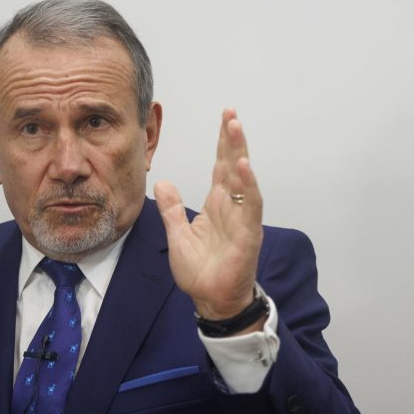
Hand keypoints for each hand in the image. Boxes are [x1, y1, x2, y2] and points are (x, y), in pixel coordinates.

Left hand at [154, 108, 263, 325]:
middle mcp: (232, 206)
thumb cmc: (201, 271)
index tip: (224, 117)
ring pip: (243, 179)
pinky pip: (249, 205)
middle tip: (230, 113)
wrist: (212, 300)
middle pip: (233, 165)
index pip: (221, 166)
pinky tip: (243, 166)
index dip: (222, 142)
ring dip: (240, 153)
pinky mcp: (248, 234)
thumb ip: (172, 209)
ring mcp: (242, 218)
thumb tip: (163, 182)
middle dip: (233, 138)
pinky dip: (247, 185)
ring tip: (236, 128)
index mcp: (217, 204)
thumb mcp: (177, 235)